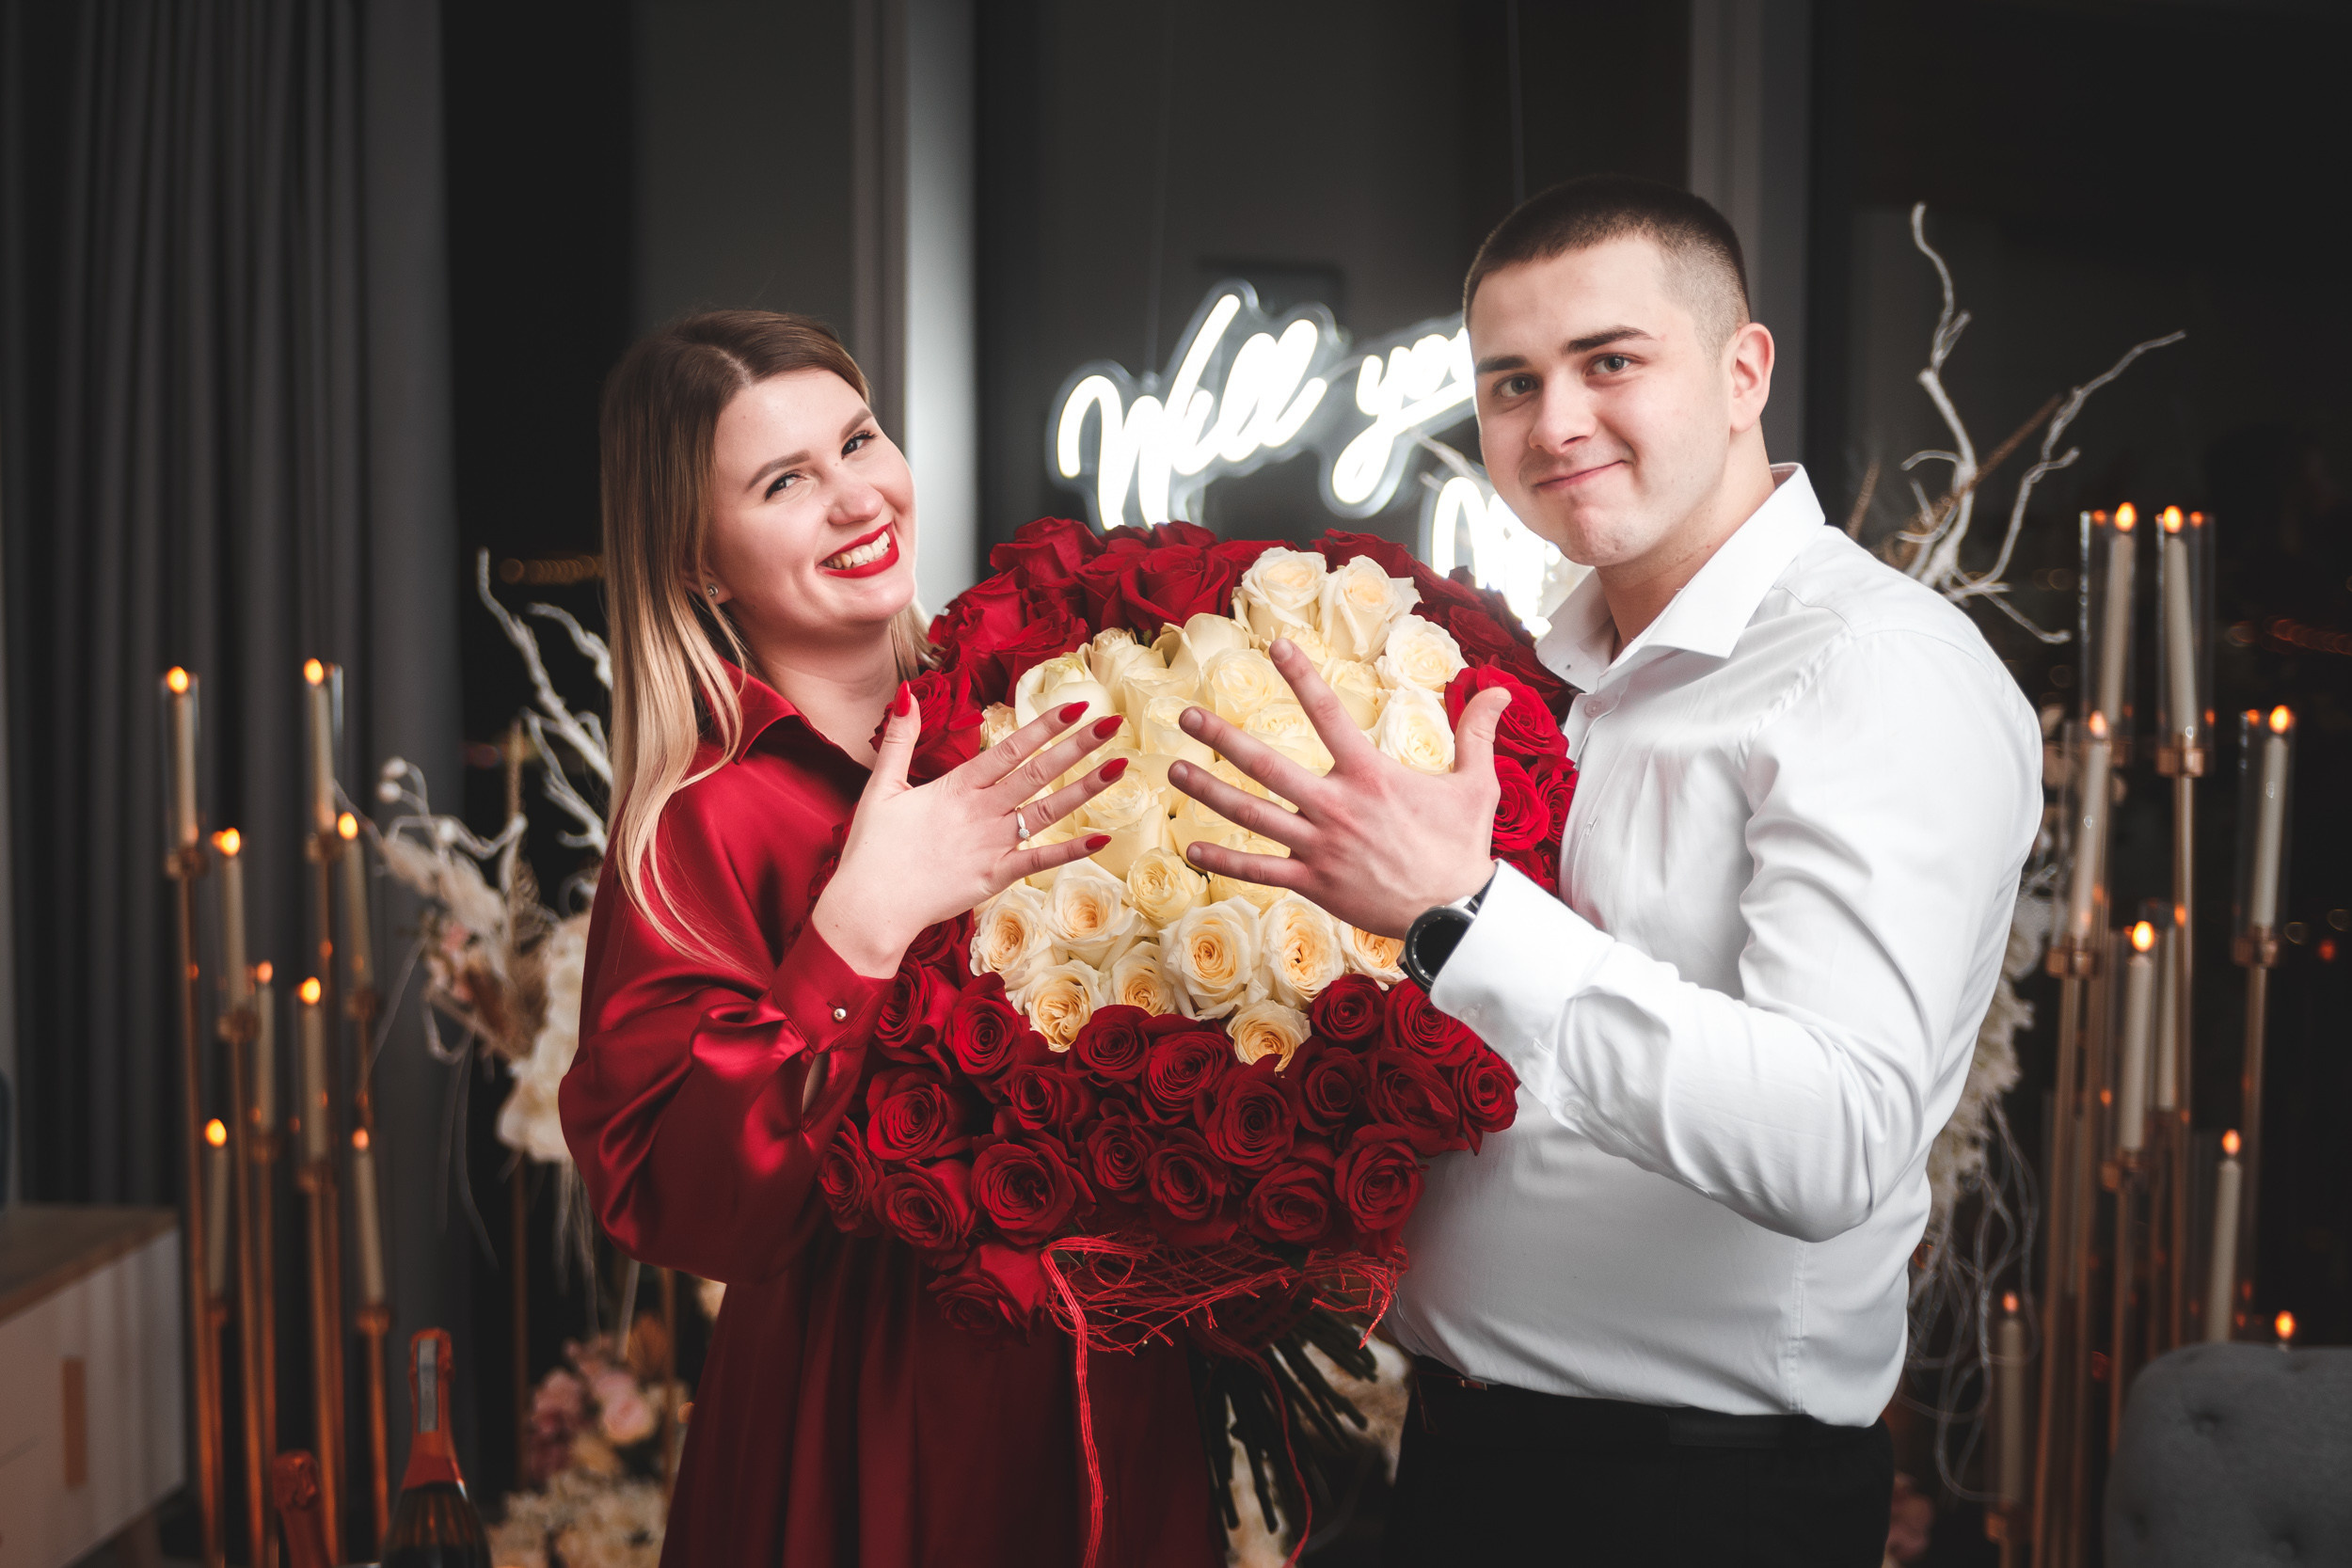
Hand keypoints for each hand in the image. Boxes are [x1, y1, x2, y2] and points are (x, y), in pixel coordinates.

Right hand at [812, 695, 1127, 976]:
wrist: (871, 907)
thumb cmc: (872, 849)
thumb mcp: (880, 786)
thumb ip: (899, 738)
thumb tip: (907, 693)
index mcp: (957, 787)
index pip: (1010, 748)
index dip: (1045, 726)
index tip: (1076, 706)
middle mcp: (982, 811)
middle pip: (1038, 773)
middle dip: (1078, 746)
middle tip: (1111, 722)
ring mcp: (992, 845)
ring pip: (1048, 811)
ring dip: (1085, 789)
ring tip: (1119, 766)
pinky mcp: (995, 877)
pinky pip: (1040, 861)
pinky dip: (1070, 851)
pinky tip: (1101, 837)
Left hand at [1167, 638, 1510, 937]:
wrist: (1455, 913)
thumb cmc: (1463, 846)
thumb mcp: (1475, 784)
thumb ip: (1477, 733)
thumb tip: (1500, 690)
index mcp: (1370, 775)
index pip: (1328, 714)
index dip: (1302, 677)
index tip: (1276, 647)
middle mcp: (1336, 806)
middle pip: (1266, 765)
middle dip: (1222, 737)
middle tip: (1186, 716)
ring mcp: (1319, 846)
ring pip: (1251, 815)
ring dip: (1208, 792)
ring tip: (1173, 772)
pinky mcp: (1312, 883)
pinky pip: (1259, 870)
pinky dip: (1224, 860)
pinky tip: (1192, 850)